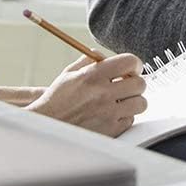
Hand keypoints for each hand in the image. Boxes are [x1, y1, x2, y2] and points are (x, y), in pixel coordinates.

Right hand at [27, 53, 146, 137]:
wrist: (45, 128)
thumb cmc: (56, 101)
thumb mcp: (68, 74)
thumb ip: (89, 60)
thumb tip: (106, 55)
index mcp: (92, 76)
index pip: (130, 62)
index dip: (134, 64)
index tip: (131, 69)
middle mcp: (102, 94)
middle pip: (140, 83)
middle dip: (135, 83)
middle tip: (126, 86)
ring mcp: (107, 114)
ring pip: (141, 103)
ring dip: (133, 101)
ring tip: (121, 102)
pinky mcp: (109, 131)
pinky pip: (131, 120)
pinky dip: (124, 118)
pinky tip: (111, 116)